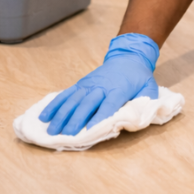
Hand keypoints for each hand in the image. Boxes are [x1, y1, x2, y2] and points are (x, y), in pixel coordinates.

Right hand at [38, 33, 159, 135]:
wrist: (128, 57)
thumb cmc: (139, 77)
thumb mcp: (149, 87)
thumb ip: (147, 102)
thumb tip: (141, 118)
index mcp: (119, 88)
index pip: (108, 104)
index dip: (100, 117)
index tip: (90, 130)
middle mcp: (101, 86)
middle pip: (87, 103)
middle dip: (77, 119)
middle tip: (67, 135)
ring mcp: (88, 84)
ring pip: (73, 100)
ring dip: (62, 115)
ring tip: (52, 130)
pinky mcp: (80, 84)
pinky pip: (66, 94)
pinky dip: (55, 105)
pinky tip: (44, 116)